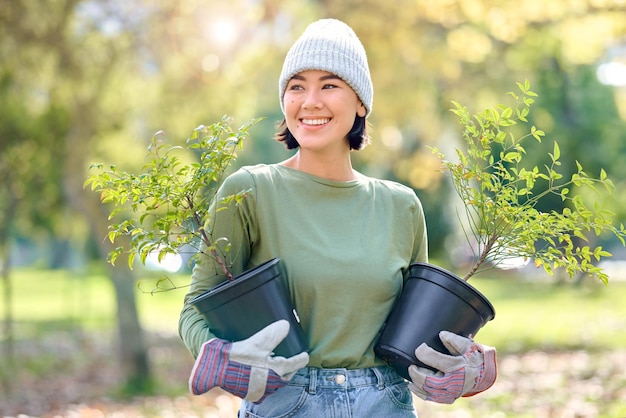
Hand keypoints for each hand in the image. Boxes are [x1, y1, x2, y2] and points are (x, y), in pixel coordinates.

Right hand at [189, 319, 308, 402]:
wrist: (216, 369)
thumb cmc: (238, 357)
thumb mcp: (258, 341)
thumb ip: (274, 333)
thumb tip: (286, 325)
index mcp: (277, 371)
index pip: (296, 364)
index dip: (302, 358)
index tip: (305, 354)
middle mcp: (271, 384)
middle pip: (287, 376)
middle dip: (290, 369)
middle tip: (291, 360)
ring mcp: (261, 391)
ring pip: (276, 384)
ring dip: (278, 375)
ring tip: (275, 366)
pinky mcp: (251, 394)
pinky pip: (264, 388)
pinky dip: (266, 381)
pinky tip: (261, 373)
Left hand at [408, 331, 496, 403]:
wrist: (482, 374)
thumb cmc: (472, 358)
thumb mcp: (467, 346)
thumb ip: (454, 340)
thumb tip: (442, 335)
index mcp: (459, 367)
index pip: (437, 360)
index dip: (424, 353)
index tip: (420, 348)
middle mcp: (454, 383)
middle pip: (429, 380)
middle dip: (416, 372)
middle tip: (411, 365)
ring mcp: (450, 393)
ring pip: (427, 390)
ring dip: (415, 382)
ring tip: (410, 373)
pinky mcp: (447, 398)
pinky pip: (430, 398)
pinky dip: (419, 392)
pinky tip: (412, 385)